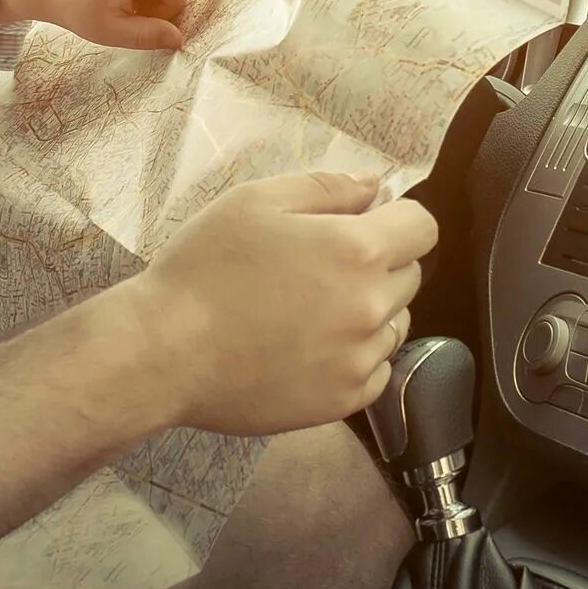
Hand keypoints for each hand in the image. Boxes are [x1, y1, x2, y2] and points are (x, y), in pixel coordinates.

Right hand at [123, 171, 436, 435]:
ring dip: (370, 311)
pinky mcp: (341, 402)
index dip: (397, 218)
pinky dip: (356, 356)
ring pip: (395, 324)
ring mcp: (359, 360)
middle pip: (410, 275)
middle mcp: (371, 308)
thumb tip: (377, 186)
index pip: (423, 227)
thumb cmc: (204, 268)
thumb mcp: (255, 201)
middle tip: (320, 265)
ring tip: (311, 309)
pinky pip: (376, 371)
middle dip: (380, 262)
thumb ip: (327, 187)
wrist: (164, 352)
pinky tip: (311, 346)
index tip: (363, 222)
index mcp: (357, 251)